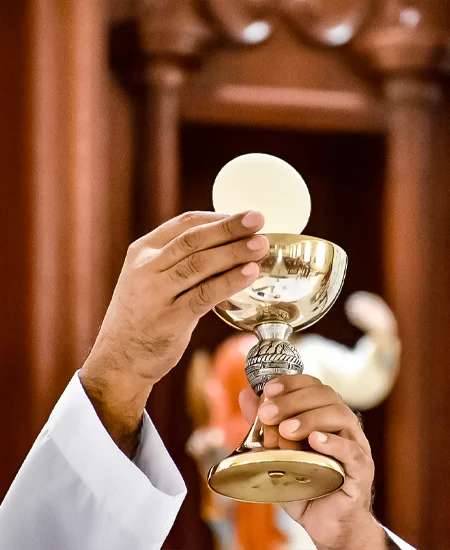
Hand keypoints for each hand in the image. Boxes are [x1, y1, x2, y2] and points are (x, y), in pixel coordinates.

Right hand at [80, 210, 268, 455]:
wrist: (119, 359)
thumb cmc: (143, 316)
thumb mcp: (150, 279)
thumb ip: (178, 261)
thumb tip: (229, 247)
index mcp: (142, 251)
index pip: (184, 224)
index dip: (218, 218)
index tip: (245, 217)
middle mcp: (146, 267)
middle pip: (194, 239)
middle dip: (229, 227)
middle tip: (258, 219)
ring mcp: (155, 292)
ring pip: (199, 263)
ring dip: (234, 252)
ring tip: (261, 245)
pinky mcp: (169, 318)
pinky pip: (204, 294)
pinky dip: (229, 281)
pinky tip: (250, 273)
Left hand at [239, 375, 387, 549]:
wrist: (328, 525)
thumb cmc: (305, 484)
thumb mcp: (277, 453)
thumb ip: (262, 425)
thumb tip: (245, 395)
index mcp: (326, 414)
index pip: (313, 385)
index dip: (291, 382)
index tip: (268, 390)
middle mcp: (343, 424)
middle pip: (325, 396)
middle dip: (293, 400)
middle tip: (268, 414)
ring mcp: (356, 445)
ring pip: (340, 417)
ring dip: (309, 419)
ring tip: (285, 429)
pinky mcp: (360, 471)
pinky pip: (352, 452)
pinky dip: (333, 443)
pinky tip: (315, 441)